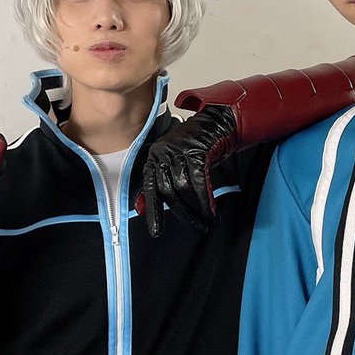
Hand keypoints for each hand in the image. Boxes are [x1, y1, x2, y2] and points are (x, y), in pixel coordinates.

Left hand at [140, 104, 236, 235]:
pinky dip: (205, 198)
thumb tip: (140, 211)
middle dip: (182, 213)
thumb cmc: (195, 147)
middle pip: (168, 190)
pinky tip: (210, 210)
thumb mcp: (174, 166)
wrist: (215, 123)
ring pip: (183, 187)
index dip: (153, 211)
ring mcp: (178, 150)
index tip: (155, 231)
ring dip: (196, 208)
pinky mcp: (196, 150)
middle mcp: (163, 153)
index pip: (150, 188)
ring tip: (206, 219)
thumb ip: (160, 187)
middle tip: (196, 227)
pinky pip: (199, 180)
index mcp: (154, 158)